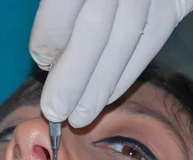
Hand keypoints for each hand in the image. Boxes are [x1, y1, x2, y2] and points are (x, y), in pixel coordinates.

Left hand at [30, 0, 192, 126]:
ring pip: (126, 40)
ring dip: (101, 85)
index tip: (40, 60)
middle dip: (74, 78)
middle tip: (56, 112)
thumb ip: (58, 3)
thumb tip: (46, 54)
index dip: (49, 38)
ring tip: (80, 116)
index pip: (64, 3)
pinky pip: (152, 39)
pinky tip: (109, 94)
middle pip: (95, 30)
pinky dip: (129, 71)